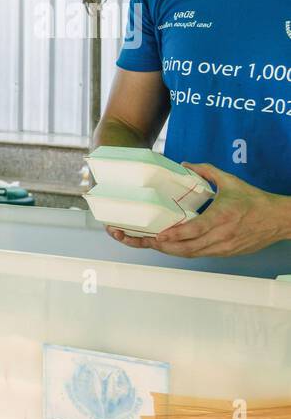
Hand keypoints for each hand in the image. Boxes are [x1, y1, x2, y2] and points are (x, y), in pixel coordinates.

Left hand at [110, 163, 290, 257]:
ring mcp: (223, 247)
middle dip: (161, 246)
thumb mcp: (230, 181)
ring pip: (190, 254)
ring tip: (148, 244)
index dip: (174, 236)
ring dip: (168, 251)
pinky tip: (168, 246)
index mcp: (222, 217)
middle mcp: (221, 236)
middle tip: (142, 240)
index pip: (194, 230)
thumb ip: (206, 171)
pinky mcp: (225, 253)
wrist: (279, 220)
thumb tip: (185, 164)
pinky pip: (199, 255)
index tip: (158, 235)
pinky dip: (182, 252)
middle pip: (186, 248)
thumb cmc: (255, 201)